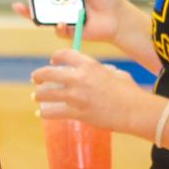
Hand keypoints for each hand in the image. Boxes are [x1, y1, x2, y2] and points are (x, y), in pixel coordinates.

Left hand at [32, 48, 149, 133]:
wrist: (133, 110)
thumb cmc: (129, 91)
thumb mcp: (116, 73)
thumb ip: (104, 71)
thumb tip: (102, 72)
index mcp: (89, 65)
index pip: (65, 55)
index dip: (56, 56)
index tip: (52, 60)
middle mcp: (79, 78)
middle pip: (49, 73)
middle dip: (39, 75)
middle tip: (35, 78)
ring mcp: (76, 96)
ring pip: (47, 94)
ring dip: (39, 95)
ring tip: (36, 96)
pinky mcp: (76, 113)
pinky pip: (54, 112)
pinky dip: (45, 113)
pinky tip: (41, 113)